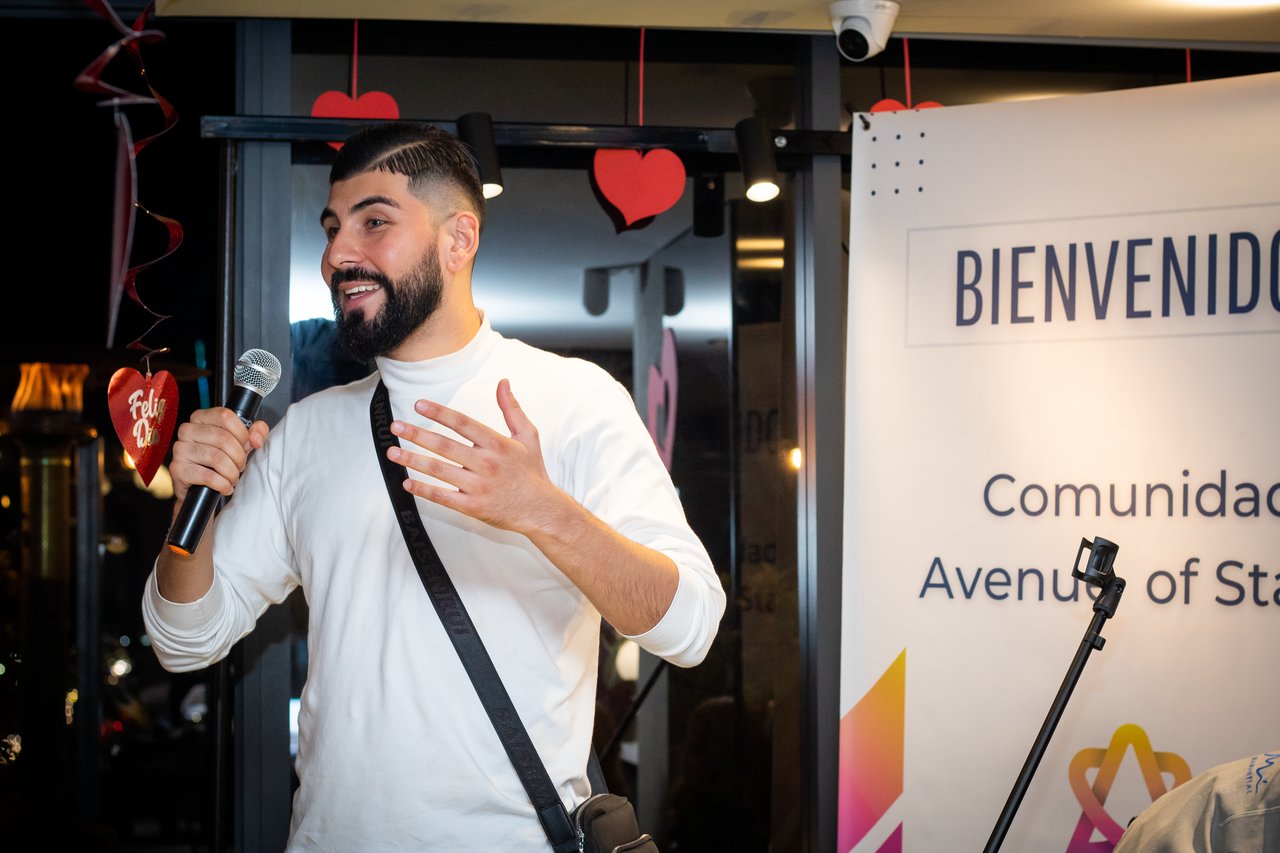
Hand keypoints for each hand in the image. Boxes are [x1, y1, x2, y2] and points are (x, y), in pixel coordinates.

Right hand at [169, 408, 269, 501]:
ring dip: (232, 472)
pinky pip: (208, 476)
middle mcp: (187, 430)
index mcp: (201, 417)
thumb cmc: (221, 460)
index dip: (242, 434)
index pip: (226, 417)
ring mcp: (180, 449)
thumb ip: (256, 432)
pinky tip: (225, 487)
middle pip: (223, 439)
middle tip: (240, 466)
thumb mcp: (241, 442)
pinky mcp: (177, 469)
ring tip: (233, 477)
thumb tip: (256, 438)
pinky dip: (223, 484)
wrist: (201, 487)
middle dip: (239, 457)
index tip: (247, 446)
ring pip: (217, 458)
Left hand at [387, 379, 565, 535]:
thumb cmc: (532, 472)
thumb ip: (512, 409)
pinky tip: (407, 482)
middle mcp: (485, 463)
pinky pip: (442, 497)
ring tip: (393, 452)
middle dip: (416, 434)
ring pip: (438, 470)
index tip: (418, 405)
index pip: (462, 423)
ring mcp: (477, 486)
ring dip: (412, 460)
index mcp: (497, 444)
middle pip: (444, 445)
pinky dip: (423, 490)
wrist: (541, 510)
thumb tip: (503, 382)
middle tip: (395, 427)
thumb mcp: (528, 436)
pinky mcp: (472, 507)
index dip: (439, 413)